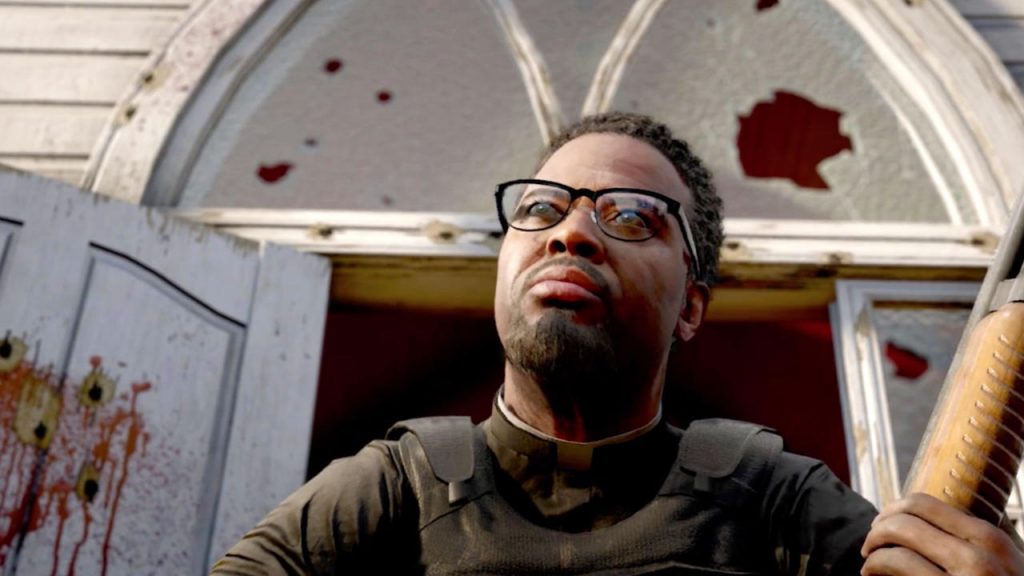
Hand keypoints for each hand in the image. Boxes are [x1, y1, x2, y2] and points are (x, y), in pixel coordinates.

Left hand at [861, 493, 1023, 574]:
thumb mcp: (1005, 566)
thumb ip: (978, 543)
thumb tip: (928, 516)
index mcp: (990, 541)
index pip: (923, 504)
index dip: (893, 510)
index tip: (882, 522)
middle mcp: (978, 557)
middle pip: (902, 521)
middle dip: (877, 530)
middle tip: (870, 545)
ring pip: (895, 546)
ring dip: (873, 553)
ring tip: (870, 564)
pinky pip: (895, 569)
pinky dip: (874, 569)